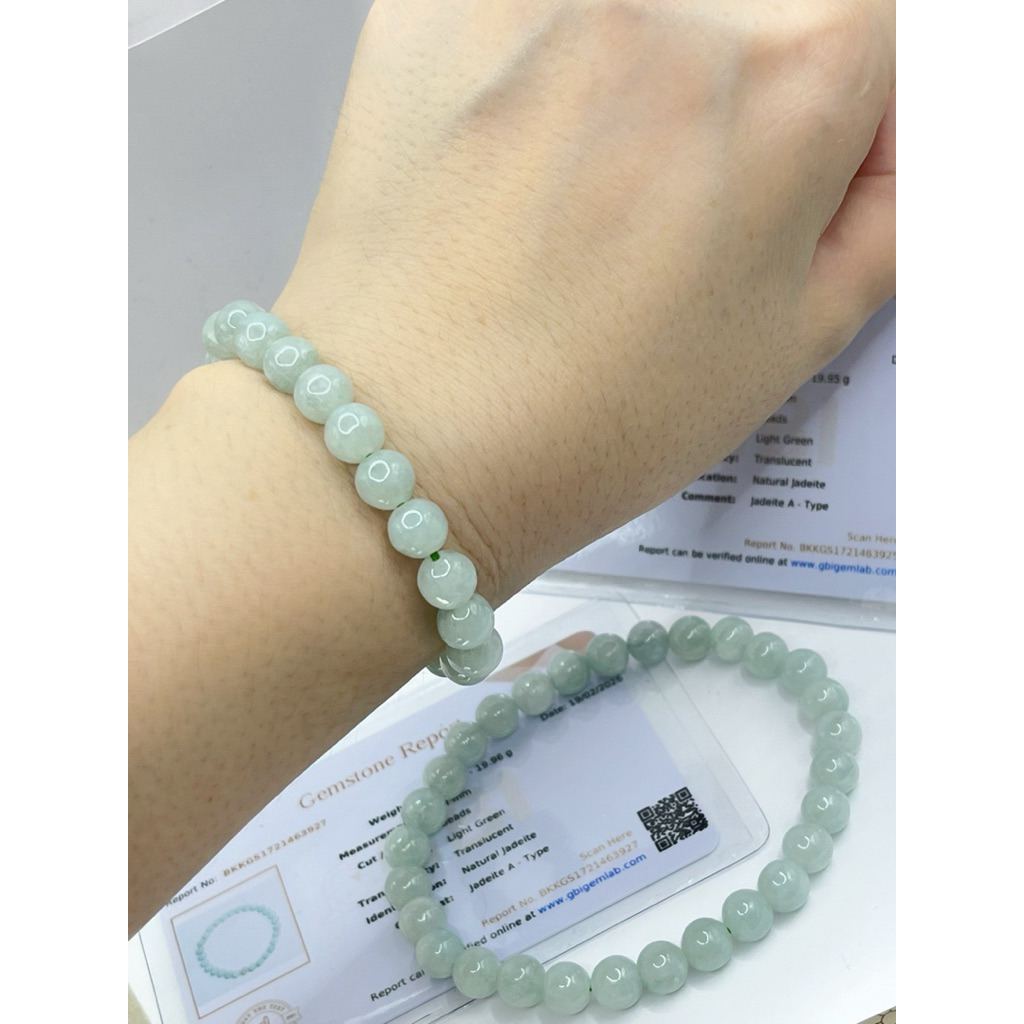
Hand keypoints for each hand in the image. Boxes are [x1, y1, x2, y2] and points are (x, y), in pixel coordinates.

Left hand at [273, 0, 895, 593]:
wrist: (408, 446)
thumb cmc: (578, 423)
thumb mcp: (789, 342)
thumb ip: (880, 212)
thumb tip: (895, 136)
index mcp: (786, 87)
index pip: (873, 14)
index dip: (842, 92)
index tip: (803, 144)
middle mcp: (665, 10)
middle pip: (749, 2)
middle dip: (737, 84)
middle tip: (681, 183)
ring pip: (633, 11)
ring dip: (628, 77)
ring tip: (586, 182)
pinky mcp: (433, 6)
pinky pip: (522, 8)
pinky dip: (533, 64)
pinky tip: (518, 159)